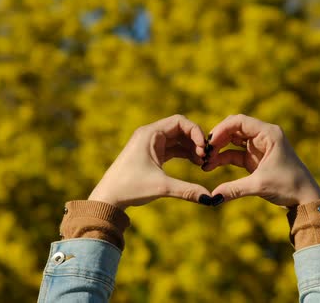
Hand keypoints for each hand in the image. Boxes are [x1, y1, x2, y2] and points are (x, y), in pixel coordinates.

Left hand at [88, 115, 211, 209]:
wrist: (109, 198)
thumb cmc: (130, 188)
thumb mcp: (161, 187)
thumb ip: (187, 190)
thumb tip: (210, 199)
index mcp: (150, 134)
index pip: (179, 121)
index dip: (195, 131)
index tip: (204, 148)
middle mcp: (151, 135)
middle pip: (181, 129)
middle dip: (196, 140)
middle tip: (206, 156)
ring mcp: (151, 144)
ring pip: (179, 139)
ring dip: (192, 148)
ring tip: (203, 162)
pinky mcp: (152, 154)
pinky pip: (174, 148)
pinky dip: (186, 154)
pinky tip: (196, 164)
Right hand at [202, 114, 319, 206]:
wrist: (304, 198)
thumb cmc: (289, 186)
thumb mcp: (260, 185)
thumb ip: (235, 189)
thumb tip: (212, 198)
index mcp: (269, 133)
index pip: (240, 121)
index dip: (222, 129)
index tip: (209, 143)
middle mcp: (264, 136)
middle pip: (234, 129)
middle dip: (217, 140)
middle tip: (204, 153)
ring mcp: (258, 146)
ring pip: (232, 141)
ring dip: (218, 149)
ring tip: (204, 162)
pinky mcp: (255, 158)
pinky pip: (234, 153)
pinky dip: (223, 158)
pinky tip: (210, 167)